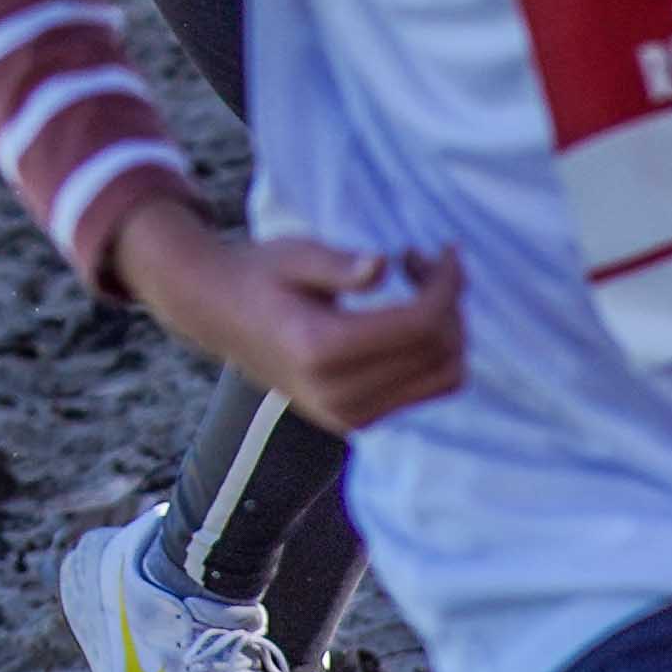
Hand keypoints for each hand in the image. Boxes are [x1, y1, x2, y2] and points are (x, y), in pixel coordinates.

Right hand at [100, 199, 469, 433]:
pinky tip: (409, 318)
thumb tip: (383, 266)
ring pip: (443, 377)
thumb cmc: (260, 274)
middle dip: (450, 302)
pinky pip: (426, 390)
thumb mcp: (294, 255)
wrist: (220, 315)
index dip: (447, 285)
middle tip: (423, 261)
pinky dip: (435, 353)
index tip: (447, 250)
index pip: (420, 324)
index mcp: (320, 350)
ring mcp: (349, 416)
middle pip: (439, 352)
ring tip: (419, 290)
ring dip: (450, 331)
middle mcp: (338, 394)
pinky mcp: (357, 421)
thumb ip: (337, 264)